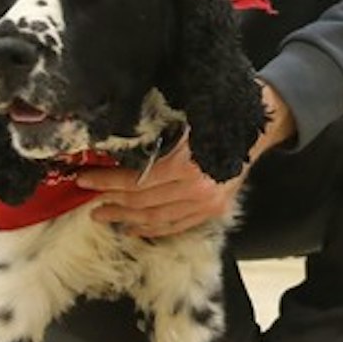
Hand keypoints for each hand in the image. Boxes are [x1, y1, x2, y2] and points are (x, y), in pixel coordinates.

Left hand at [79, 81, 297, 239]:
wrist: (257, 125)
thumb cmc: (216, 113)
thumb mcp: (181, 116)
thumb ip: (152, 133)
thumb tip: (111, 143)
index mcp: (186, 165)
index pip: (136, 180)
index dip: (106, 181)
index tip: (84, 178)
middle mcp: (197, 189)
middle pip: (142, 202)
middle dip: (111, 200)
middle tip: (88, 198)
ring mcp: (206, 203)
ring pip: (156, 219)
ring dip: (126, 218)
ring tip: (104, 215)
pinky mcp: (213, 210)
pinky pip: (176, 225)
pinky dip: (152, 229)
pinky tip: (133, 227)